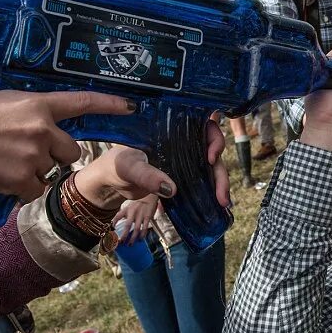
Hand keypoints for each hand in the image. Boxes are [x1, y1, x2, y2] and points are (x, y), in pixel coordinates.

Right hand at [0, 90, 133, 201]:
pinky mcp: (22, 179)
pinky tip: (1, 178)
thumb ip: (29, 111)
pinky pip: (36, 190)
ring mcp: (34, 155)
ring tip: (4, 162)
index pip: (82, 102)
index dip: (109, 104)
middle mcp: (42, 129)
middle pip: (71, 150)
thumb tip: (40, 121)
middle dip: (54, 154)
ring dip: (35, 172)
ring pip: (51, 171)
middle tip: (24, 152)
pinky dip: (22, 190)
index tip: (131, 106)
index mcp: (37, 104)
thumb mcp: (1, 102)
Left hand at [75, 120, 229, 212]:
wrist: (109, 183)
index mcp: (171, 133)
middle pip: (212, 152)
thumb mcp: (128, 167)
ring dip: (219, 185)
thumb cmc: (115, 165)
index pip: (202, 127)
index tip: (211, 157)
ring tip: (222, 203)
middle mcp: (182, 145)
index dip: (214, 139)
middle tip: (221, 194)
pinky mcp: (181, 179)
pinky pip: (201, 183)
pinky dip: (210, 193)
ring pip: (210, 170)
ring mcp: (184, 163)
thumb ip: (147, 175)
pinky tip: (218, 205)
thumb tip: (171, 189)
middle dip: (220, 173)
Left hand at [113, 195, 157, 243]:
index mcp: (127, 209)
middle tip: (121, 242)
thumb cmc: (138, 203)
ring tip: (130, 244)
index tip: (110, 231)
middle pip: (127, 225)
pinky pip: (145, 228)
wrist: (150, 196)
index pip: (118, 216)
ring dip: (133, 238)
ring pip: (136, 229)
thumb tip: (116, 225)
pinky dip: (142, 235)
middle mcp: (133, 212)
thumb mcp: (129, 206)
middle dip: (124, 235)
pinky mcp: (148, 217)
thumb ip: (125, 214)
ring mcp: (140, 215)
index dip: (113, 224)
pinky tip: (140, 239)